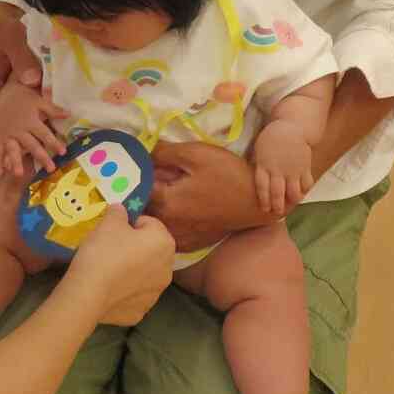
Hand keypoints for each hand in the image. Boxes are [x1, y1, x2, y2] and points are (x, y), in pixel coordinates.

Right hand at [0, 3, 40, 136]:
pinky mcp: (23, 92)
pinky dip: (41, 116)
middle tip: (44, 144)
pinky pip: (30, 110)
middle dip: (21, 137)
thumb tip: (32, 80)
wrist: (9, 21)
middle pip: (3, 127)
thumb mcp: (12, 38)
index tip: (23, 136)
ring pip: (17, 122)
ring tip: (53, 136)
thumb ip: (21, 57)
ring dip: (33, 129)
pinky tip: (58, 118)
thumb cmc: (6, 29)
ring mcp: (9, 95)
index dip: (1, 133)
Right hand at [0, 79, 70, 177]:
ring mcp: (9, 136)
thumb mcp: (40, 101)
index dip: (54, 143)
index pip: (44, 134)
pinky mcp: (1, 139)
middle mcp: (19, 130)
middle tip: (51, 169)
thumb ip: (53, 110)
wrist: (6, 97)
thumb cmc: (26, 101)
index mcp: (31, 121)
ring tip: (18, 174)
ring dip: (15, 162)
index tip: (63, 152)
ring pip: (13, 150)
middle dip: (41, 157)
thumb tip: (69, 114)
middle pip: (32, 145)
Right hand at [66, 203, 175, 325]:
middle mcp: (168, 269)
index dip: (130, 223)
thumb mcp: (108, 222)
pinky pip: (133, 296)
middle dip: (135, 247)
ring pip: (144, 275)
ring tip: (107, 270)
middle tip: (110, 248)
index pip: (149, 224)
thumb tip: (121, 211)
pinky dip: (123, 292)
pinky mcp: (140, 312)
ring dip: (132, 270)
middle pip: (150, 251)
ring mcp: (156, 294)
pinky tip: (107, 289)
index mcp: (164, 243)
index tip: (113, 230)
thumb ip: (119, 212)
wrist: (88, 293)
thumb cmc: (103, 252)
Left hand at [147, 142, 275, 251]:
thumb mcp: (196, 154)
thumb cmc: (227, 175)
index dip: (139, 173)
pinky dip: (167, 221)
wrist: (256, 202)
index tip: (142, 165)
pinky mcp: (190, 243)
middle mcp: (168, 224)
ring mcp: (179, 236)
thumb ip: (164, 152)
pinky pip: (168, 232)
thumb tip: (143, 151)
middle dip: (145, 191)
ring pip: (155, 220)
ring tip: (170, 191)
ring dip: (155, 207)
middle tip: (159, 177)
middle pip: (143, 206)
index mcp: (165, 202)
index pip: (137, 187)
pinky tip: (180, 208)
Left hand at [251, 122, 313, 214]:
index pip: (262, 186)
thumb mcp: (259, 151)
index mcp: (264, 165)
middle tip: (277, 212)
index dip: (264, 199)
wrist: (291, 127)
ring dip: (292, 201)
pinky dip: (305, 190)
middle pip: (278, 193)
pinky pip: (306, 183)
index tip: (264, 209)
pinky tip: (301, 192)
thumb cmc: (271, 140)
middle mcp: (279, 169)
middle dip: (277, 206)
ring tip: (291, 204)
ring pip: (294, 192)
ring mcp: (293, 169)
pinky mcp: (305, 167)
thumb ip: (258, 166)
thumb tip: (248, 181)